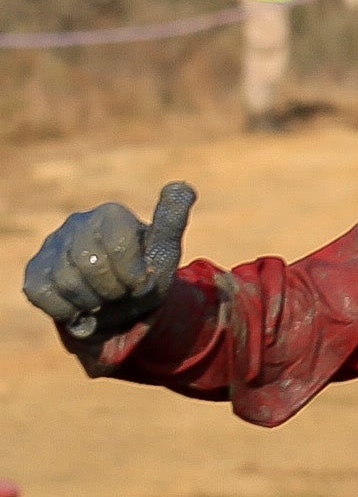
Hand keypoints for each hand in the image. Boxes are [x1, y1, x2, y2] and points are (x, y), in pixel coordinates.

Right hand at [26, 183, 195, 347]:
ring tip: (103, 298)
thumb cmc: (145, 273)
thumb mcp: (164, 251)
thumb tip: (182, 187)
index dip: (133, 275)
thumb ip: (172, 221)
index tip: (142, 283)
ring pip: (67, 282)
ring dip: (93, 303)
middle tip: (122, 293)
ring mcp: (52, 245)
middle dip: (114, 290)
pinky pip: (44, 294)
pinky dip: (68, 310)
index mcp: (111, 215)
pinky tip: (81, 305)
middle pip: (90, 266)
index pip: (117, 246)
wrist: (121, 303)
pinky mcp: (35, 270)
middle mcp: (77, 223)